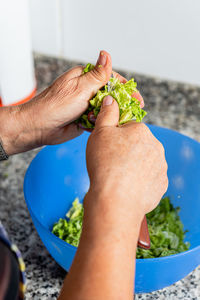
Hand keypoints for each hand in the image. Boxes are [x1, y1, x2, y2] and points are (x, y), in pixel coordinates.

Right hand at [86, 96, 167, 220]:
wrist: (114, 201)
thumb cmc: (104, 165)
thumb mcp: (99, 133)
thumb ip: (107, 114)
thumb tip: (112, 99)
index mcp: (141, 131)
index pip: (129, 129)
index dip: (116, 137)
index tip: (108, 148)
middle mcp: (156, 147)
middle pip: (138, 145)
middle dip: (126, 151)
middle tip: (111, 163)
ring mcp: (161, 167)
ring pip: (144, 162)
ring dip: (134, 166)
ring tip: (118, 177)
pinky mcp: (161, 185)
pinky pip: (149, 179)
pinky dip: (140, 182)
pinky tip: (127, 187)